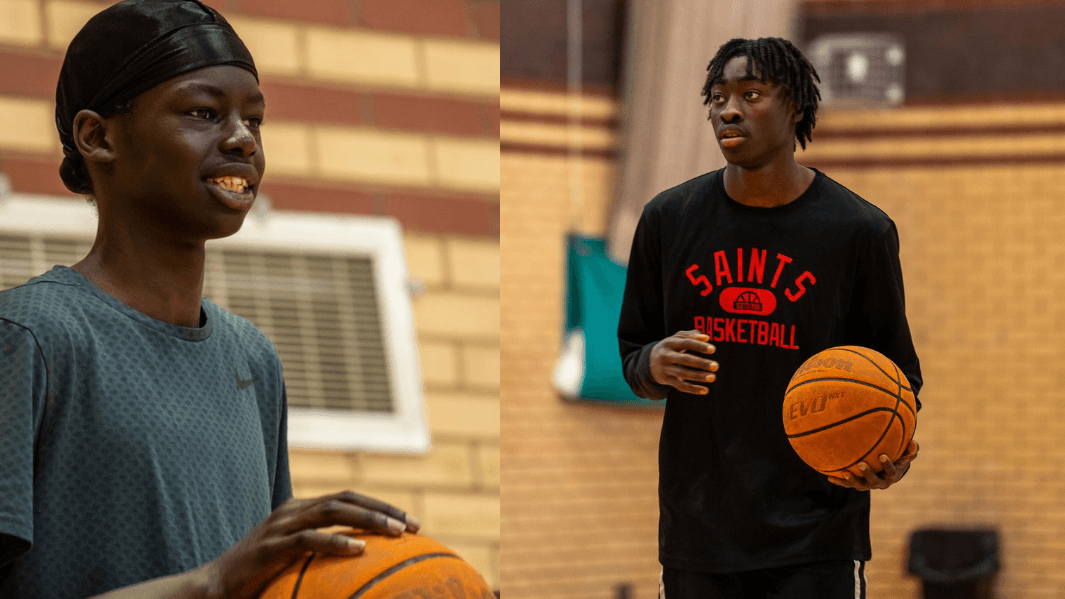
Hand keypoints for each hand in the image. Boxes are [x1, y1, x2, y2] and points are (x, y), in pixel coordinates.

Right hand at [198, 491, 419, 598]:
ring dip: (368, 519)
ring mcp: (280, 525)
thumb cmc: (257, 579)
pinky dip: (336, 542)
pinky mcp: (270, 546)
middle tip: (413, 526)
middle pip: (346, 499)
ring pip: (332, 512)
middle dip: (383, 509)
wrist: (213, 589)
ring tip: (395, 531)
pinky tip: (359, 549)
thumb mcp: (294, 562)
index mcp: (300, 510)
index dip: (380, 506)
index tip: (411, 523)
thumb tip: (363, 566)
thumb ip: (321, 557)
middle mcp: (292, 510)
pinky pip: (309, 539)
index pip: (347, 498)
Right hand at [649, 330, 717, 394]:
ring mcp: (665, 369)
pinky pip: (681, 386)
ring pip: (683, 374)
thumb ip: (690, 336)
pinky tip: (705, 390)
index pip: (685, 343)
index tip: (713, 350)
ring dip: (699, 376)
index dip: (699, 346)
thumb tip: (706, 337)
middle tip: (715, 366)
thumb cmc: (669, 348)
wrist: (649, 361)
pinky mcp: (667, 380)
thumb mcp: (676, 338)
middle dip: (700, 363)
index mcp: (669, 343)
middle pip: (684, 359)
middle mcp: (666, 356)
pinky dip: (693, 389)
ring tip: (712, 377)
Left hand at [827, 440, 918, 490]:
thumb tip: (914, 442)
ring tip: (844, 472)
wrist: (887, 472)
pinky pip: (848, 484)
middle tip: (861, 463)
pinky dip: (839, 481)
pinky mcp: (858, 484)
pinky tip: (829, 477)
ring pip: (860, 485)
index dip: (888, 465)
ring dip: (851, 479)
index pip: (891, 471)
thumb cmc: (897, 458)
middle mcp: (881, 483)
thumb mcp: (905, 455)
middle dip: (868, 473)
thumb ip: (910, 450)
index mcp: (892, 475)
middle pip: (874, 481)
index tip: (883, 456)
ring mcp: (868, 485)